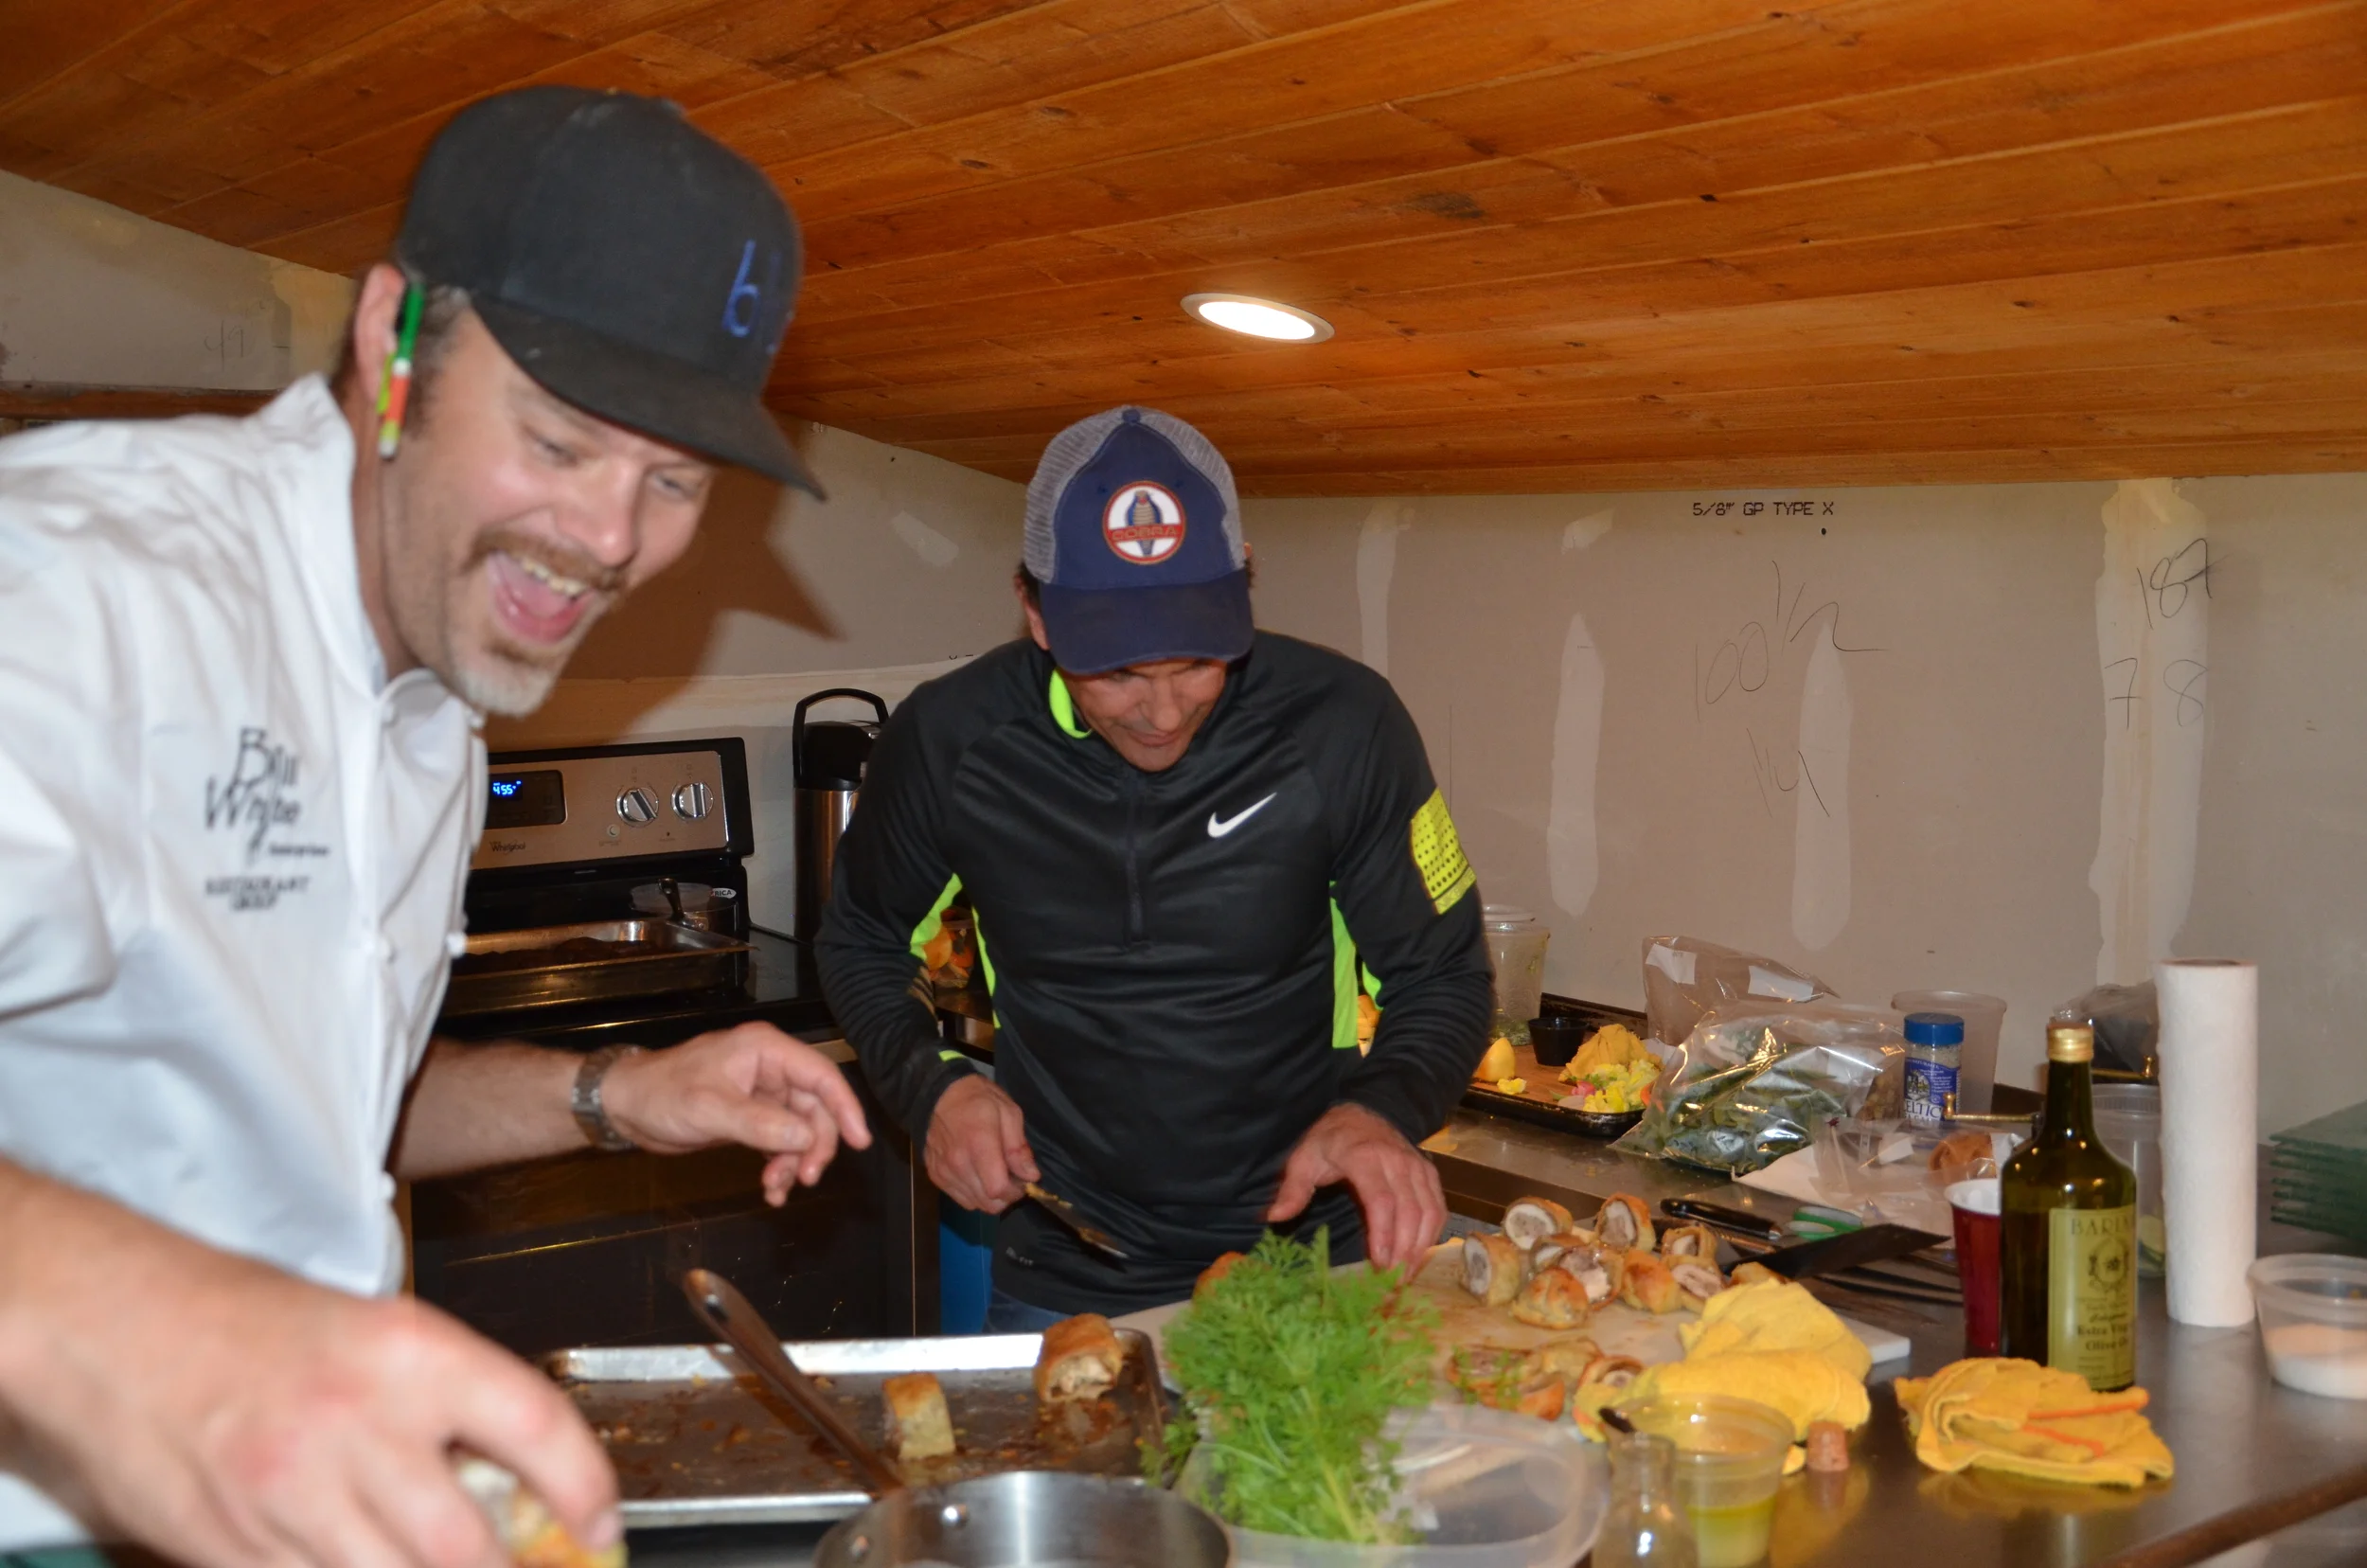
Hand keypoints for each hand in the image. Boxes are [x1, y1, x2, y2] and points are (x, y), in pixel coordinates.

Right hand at [0, 1177, 613, 1567]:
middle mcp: (358, 1427)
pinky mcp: (239, 1551)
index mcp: (409, 1353)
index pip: (537, 1427)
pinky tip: (365, 1561)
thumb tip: (528, 1483)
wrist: (122, 1328)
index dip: (586, 1489)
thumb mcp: (379, 1334)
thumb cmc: (255, 1324)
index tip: (602, 1525)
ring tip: (449, 1562)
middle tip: (526, 1564)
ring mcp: (293, 1498)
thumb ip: (451, 1406)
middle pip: (470, 1547)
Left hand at [601, 1022, 872, 1204]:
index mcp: (765, 1051)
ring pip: (799, 1130)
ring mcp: (762, 1094)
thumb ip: (761, 1124)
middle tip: (807, 1178)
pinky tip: (771, 1187)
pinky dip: (780, 1165)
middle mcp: (770, 1069)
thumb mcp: (711, 1109)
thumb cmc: (662, 1094)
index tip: (859, 1141)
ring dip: (795, 1161)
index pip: (821, 1076)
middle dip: (814, 1145)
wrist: (625, 1107)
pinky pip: (780, 1141)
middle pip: (815, 1108)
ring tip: (777, 1188)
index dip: (845, 1107)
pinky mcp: (751, 1117)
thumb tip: (806, 1137)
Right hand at [925, 1074, 1036, 1213]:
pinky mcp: (935, 1176)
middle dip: (1006, 1196)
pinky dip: (973, 1194)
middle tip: (1011, 1178)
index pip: (998, 1189)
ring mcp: (945, 1172)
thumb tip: (1031, 1176)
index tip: (1022, 1179)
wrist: (938, 1095)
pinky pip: (960, 1199)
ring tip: (994, 1175)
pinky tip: (978, 1176)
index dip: (1016, 1191)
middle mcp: (959, 1164)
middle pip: (988, 1203)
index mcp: (979, 1145)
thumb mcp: (1008, 1112)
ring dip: (990, 1197)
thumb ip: (1019, 1147)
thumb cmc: (977, 1100)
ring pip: (975, 1204)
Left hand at [1266, 1102, 1445, 1271]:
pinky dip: (1431, 1234)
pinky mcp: (1429, 1173)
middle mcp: (1396, 1160)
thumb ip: (1293, 1188)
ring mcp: (1416, 1166)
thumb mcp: (1304, 1158)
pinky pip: (1437, 1207)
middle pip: (1409, 1211)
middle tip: (1392, 1282)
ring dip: (1420, 1248)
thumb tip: (1274, 1217)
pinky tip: (1417, 1255)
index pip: (1380, 1200)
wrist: (1362, 1112)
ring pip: (1429, 1212)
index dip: (1383, 1234)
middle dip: (1403, 1251)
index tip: (1378, 1263)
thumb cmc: (1330, 1139)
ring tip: (1404, 1276)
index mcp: (1364, 1156)